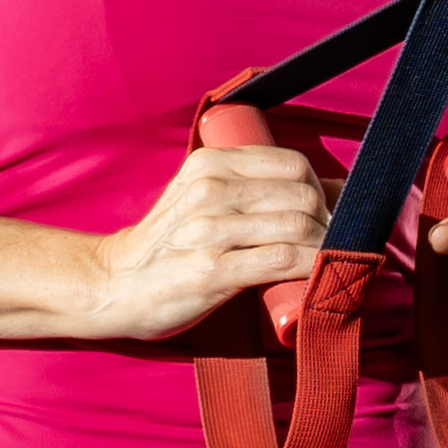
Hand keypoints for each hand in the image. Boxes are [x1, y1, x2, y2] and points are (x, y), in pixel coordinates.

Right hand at [83, 143, 329, 338]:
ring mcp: (210, 230)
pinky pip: (282, 261)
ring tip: (326, 261)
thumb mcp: (202, 197)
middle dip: (328, 220)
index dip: (321, 188)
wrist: (112, 284)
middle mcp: (211, 190)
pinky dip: (310, 268)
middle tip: (330, 243)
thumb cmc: (168, 244)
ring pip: (298, 226)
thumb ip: (252, 186)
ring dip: (325, 247)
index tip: (325, 213)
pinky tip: (315, 276)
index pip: (292, 163)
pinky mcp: (213, 271)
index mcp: (211, 164)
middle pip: (302, 194)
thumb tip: (335, 188)